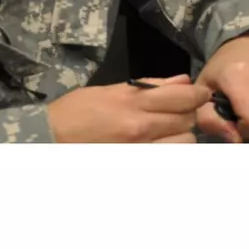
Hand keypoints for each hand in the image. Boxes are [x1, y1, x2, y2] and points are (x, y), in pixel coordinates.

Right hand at [46, 75, 212, 143]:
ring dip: (180, 137)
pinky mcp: (136, 166)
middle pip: (188, 122)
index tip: (199, 95)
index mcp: (132, 104)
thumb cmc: (75, 113)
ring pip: (183, 144)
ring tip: (166, 134)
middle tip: (176, 114)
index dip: (198, 96)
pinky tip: (158, 147)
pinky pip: (168, 159)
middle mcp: (140, 130)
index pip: (184, 99)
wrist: (48, 141)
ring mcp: (139, 153)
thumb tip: (182, 81)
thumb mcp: (109, 91)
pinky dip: (169, 152)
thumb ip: (149, 87)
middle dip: (187, 116)